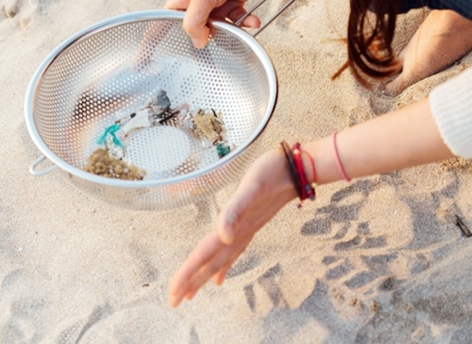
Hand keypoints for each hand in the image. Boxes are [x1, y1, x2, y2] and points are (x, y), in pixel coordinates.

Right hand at [165, 0, 262, 48]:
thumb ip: (196, 23)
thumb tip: (198, 43)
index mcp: (180, 3)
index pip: (165, 27)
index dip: (159, 43)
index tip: (150, 61)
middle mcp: (195, 6)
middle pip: (196, 32)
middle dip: (207, 40)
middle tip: (216, 50)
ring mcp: (214, 6)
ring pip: (219, 30)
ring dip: (232, 31)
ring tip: (240, 28)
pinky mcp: (231, 4)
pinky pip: (237, 21)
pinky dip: (245, 22)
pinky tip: (253, 20)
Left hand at [169, 148, 295, 306]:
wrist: (296, 169)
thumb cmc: (272, 173)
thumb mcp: (251, 188)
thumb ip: (235, 212)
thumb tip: (223, 236)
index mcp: (233, 227)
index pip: (205, 255)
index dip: (188, 274)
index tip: (174, 294)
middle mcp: (238, 233)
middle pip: (209, 263)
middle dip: (191, 282)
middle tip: (175, 301)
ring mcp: (245, 231)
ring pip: (220, 260)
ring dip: (203, 276)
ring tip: (191, 293)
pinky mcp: (250, 224)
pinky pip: (232, 252)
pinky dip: (222, 266)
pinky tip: (218, 277)